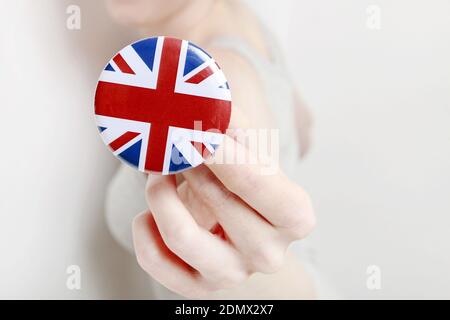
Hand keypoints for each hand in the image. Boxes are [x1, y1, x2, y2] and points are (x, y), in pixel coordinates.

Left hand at [132, 135, 315, 297]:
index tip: (199, 130)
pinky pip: (155, 260)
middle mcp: (269, 253)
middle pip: (221, 203)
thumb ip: (232, 122)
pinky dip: (144, 229)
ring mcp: (232, 274)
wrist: (234, 222)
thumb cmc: (243, 180)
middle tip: (176, 141)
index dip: (228, 156)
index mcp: (295, 217)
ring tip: (158, 172)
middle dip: (193, 166)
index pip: (261, 185)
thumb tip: (206, 97)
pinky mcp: (197, 287)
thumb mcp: (249, 148)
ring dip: (162, 195)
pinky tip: (149, 211)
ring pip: (182, 237)